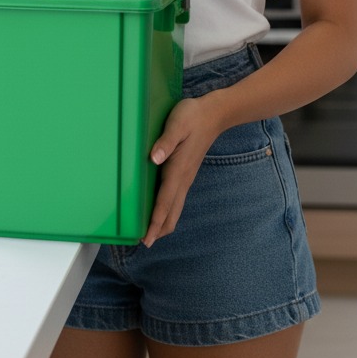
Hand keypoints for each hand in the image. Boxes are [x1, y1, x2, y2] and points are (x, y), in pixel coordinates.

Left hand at [143, 96, 222, 247]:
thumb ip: (166, 141)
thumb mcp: (177, 124)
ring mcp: (186, 178)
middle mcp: (183, 179)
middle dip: (158, 230)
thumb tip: (154, 158)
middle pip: (171, 213)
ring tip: (149, 233)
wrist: (214, 115)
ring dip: (163, 223)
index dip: (155, 223)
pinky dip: (167, 211)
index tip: (146, 240)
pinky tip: (159, 212)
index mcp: (178, 170)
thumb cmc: (193, 117)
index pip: (165, 202)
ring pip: (175, 209)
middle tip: (142, 243)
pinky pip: (176, 200)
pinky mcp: (186, 174)